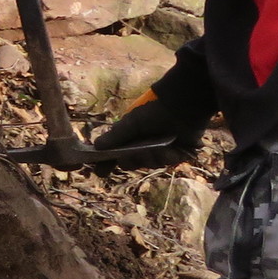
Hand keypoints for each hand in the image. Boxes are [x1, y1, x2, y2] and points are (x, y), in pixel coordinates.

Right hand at [91, 90, 209, 163]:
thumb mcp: (131, 122)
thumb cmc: (154, 111)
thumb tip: (96, 147)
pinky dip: (169, 157)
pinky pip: (169, 162)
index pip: (115, 155)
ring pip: (151, 164)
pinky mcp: (177, 153)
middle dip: (134, 160)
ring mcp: (160, 150)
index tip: (101, 172)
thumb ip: (115, 136)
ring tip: (158, 147)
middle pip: (132, 163)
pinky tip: (172, 148)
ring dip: (153, 157)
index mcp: (130, 138)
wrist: (181, 106)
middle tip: (135, 152)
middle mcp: (143, 146)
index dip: (107, 164)